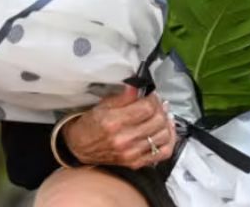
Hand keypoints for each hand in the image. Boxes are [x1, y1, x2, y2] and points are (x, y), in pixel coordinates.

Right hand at [62, 85, 177, 168]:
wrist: (80, 148)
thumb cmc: (91, 125)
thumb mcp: (103, 105)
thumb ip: (123, 96)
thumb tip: (138, 86)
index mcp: (114, 122)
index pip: (147, 108)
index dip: (153, 99)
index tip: (152, 95)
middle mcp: (124, 139)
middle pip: (158, 121)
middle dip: (161, 108)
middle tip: (158, 103)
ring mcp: (131, 153)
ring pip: (164, 135)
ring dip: (167, 122)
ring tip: (163, 115)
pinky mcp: (136, 163)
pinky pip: (163, 153)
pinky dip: (170, 140)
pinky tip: (167, 131)